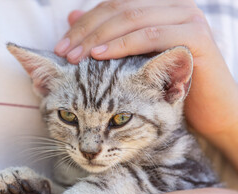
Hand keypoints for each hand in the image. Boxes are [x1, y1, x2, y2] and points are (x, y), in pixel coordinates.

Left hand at [54, 0, 237, 136]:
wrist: (207, 108)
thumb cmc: (164, 86)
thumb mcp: (130, 61)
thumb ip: (105, 36)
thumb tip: (72, 16)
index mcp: (157, 6)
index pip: (112, 6)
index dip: (84, 24)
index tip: (61, 47)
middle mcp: (173, 5)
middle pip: (118, 9)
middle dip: (86, 32)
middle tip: (64, 53)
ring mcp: (187, 17)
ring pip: (132, 18)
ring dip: (99, 38)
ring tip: (76, 59)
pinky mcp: (196, 36)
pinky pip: (151, 35)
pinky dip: (122, 45)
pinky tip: (100, 57)